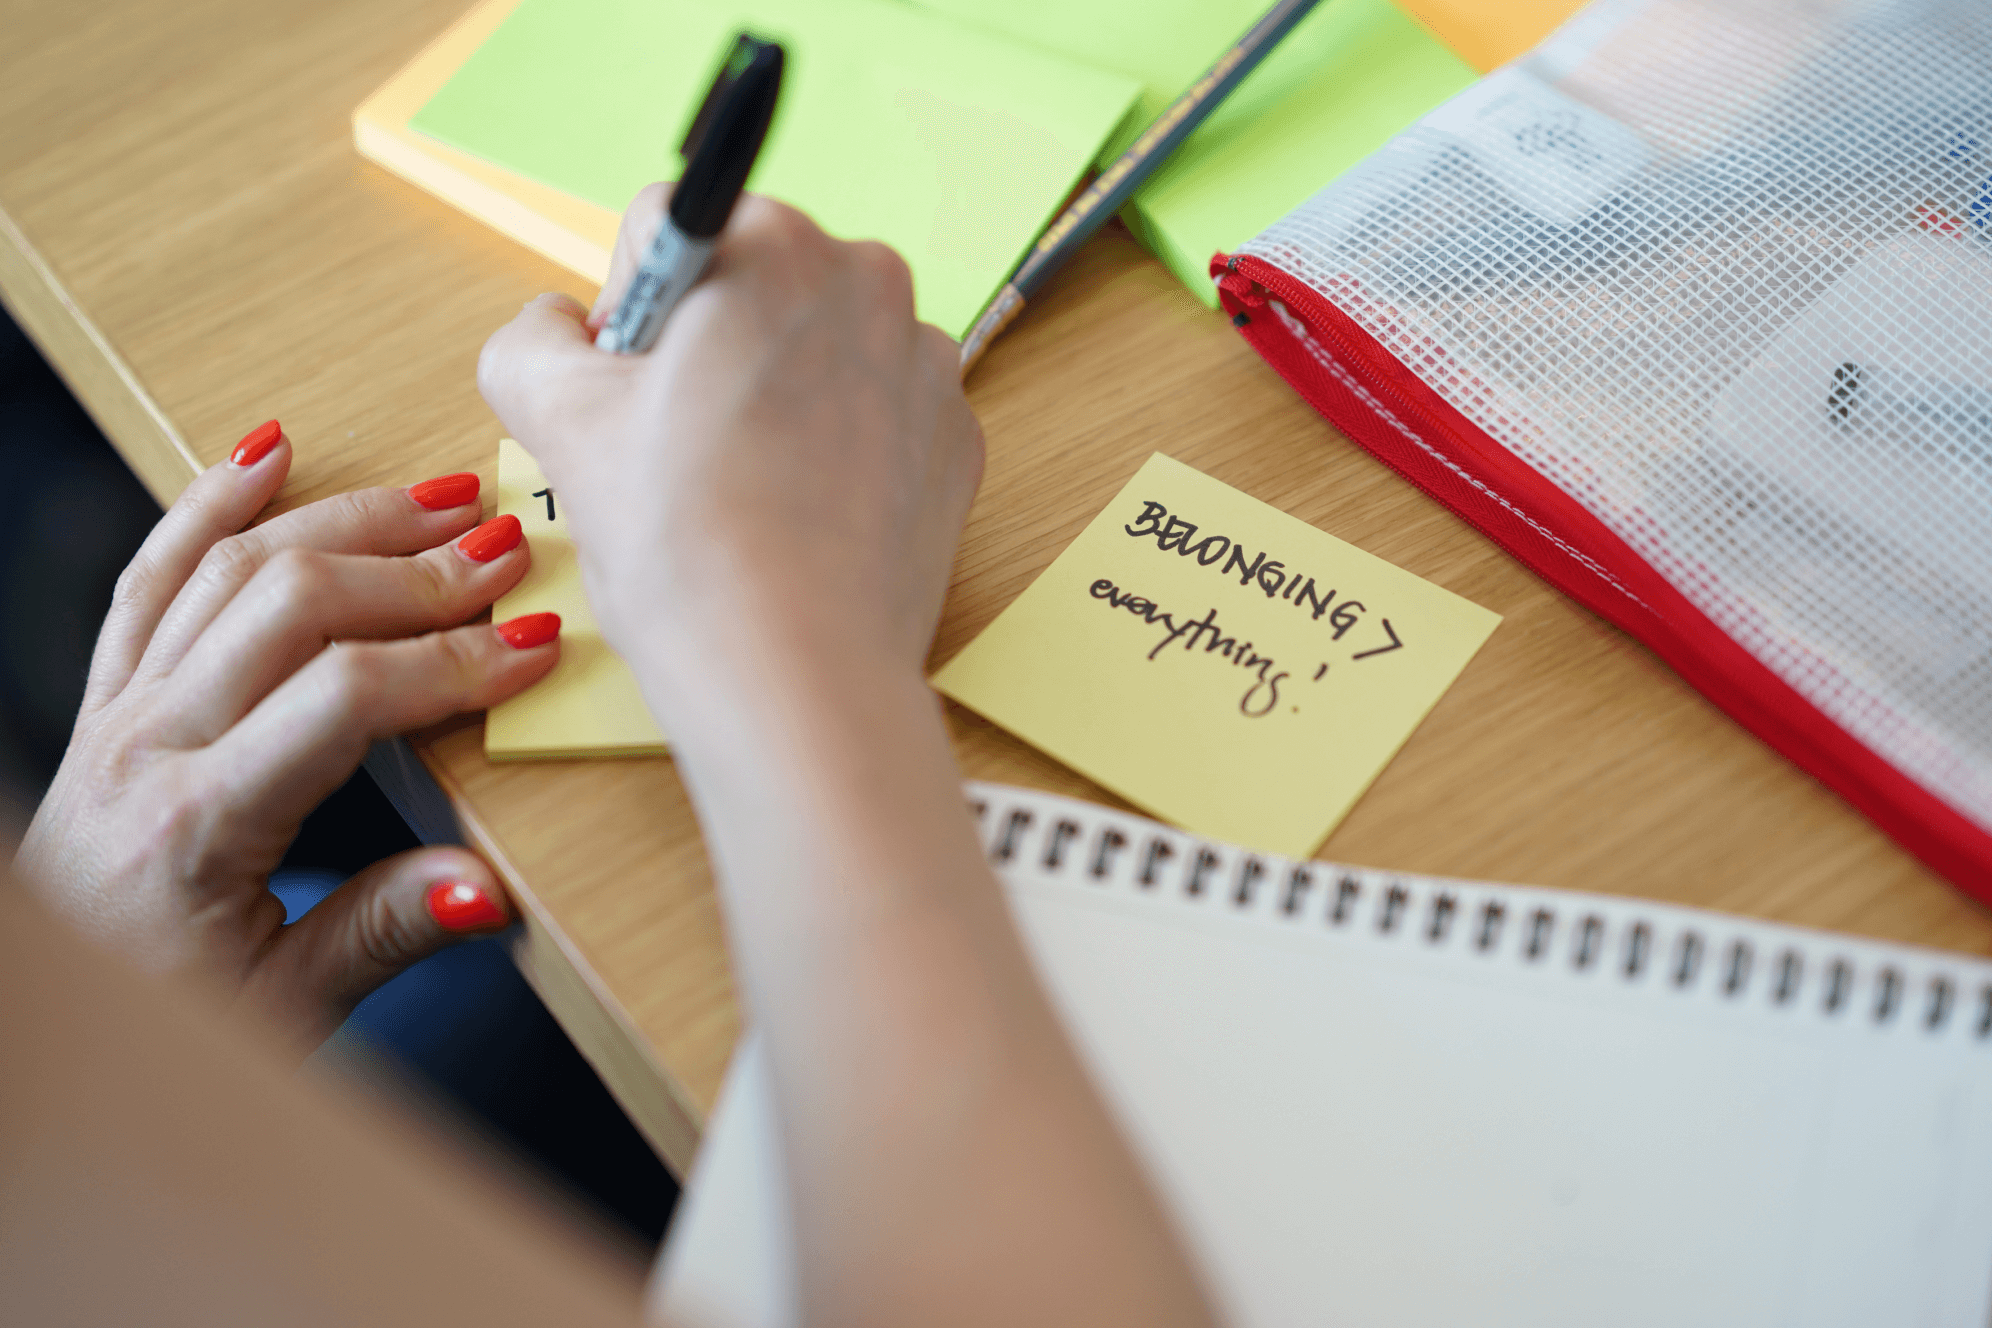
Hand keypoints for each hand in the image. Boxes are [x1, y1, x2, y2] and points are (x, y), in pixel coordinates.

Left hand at [14, 425, 560, 1053]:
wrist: (42, 1026)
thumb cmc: (156, 1026)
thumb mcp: (282, 1007)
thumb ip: (382, 935)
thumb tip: (486, 886)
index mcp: (195, 825)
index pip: (343, 698)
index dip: (452, 661)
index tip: (534, 645)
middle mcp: (144, 746)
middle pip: (291, 604)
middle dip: (414, 570)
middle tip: (506, 549)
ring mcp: (118, 712)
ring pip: (229, 568)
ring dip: (343, 520)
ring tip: (438, 498)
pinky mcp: (108, 700)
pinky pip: (151, 577)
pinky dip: (208, 504)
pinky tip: (267, 454)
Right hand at [475, 185, 982, 709]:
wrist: (798, 676)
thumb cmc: (686, 545)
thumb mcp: (556, 420)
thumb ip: (531, 339)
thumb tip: (556, 327)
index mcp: (771, 242)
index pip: (664, 234)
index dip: (625, 319)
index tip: (631, 395)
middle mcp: (868, 279)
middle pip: (749, 292)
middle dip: (705, 356)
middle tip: (680, 454)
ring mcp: (927, 365)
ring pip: (813, 355)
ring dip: (772, 403)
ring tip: (742, 496)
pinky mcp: (957, 443)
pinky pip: (873, 419)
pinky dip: (834, 455)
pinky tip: (801, 519)